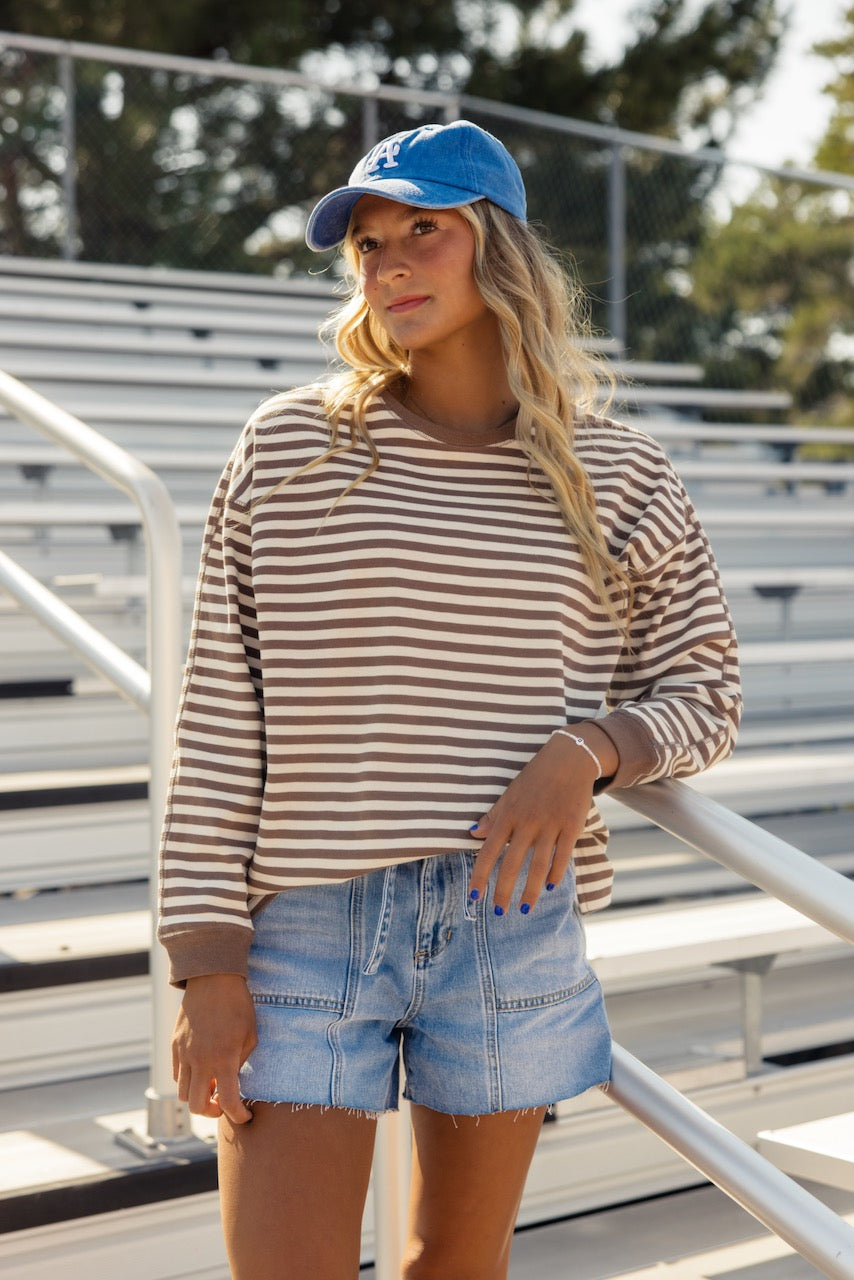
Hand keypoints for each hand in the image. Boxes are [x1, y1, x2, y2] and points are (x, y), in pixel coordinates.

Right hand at [172, 973, 257, 1124]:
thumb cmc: (238, 1005)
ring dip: (197, 1096)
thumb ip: (241, 1063)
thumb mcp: (250, 1035)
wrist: (213, 979)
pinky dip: (188, 1080)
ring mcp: (184, 1053)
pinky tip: (201, 1070)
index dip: (238, 1116)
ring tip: (212, 1086)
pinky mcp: (175, 1046)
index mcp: (224, 1059)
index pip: (228, 1102)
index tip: (245, 1116)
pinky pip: (177, 1074)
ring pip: (182, 1093)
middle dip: (212, 1112)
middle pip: (196, 1107)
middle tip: (223, 1103)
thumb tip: (232, 1082)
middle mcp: (200, 1060)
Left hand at [468, 725, 616, 915]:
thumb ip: (493, 816)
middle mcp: (527, 822)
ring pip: (538, 865)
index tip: (474, 897)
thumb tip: (472, 834)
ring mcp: (550, 825)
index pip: (488, 851)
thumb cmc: (535, 778)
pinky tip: (549, 887)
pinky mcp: (572, 826)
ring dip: (530, 890)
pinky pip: (562, 856)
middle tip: (498, 912)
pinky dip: (555, 874)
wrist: (569, 759)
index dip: (480, 876)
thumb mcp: (509, 794)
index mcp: (508, 815)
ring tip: (525, 908)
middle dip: (503, 891)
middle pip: (512, 864)